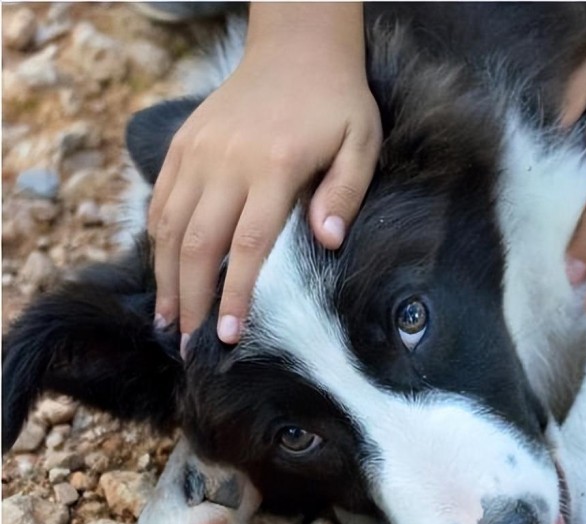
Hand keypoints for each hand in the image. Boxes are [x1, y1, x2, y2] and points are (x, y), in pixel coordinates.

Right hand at [148, 4, 381, 349]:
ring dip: (166, 278)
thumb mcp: (361, 142)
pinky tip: (161, 270)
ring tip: (169, 320)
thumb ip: (345, 192)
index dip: (235, 296)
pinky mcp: (182, 144)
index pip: (247, 246)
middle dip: (192, 300)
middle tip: (190, 344)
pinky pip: (159, 199)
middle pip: (197, 244)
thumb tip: (328, 241)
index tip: (229, 336)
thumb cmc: (335, 102)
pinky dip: (155, 239)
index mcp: (273, 167)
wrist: (296, 48)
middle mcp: (226, 162)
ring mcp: (197, 151)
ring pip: (168, 226)